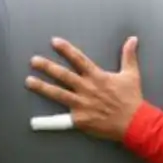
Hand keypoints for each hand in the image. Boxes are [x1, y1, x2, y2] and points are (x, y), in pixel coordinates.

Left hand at [24, 36, 144, 141]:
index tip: (54, 42)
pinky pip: (62, 120)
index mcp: (97, 76)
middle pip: (63, 75)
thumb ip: (128, 56)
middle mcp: (86, 88)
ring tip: (28, 81)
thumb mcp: (132, 74)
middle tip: (33, 61)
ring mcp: (82, 104)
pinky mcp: (80, 119)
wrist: (134, 122)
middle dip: (47, 67)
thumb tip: (133, 39)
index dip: (66, 50)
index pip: (78, 59)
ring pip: (58, 94)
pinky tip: (34, 122)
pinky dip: (48, 122)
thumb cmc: (132, 99)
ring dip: (42, 87)